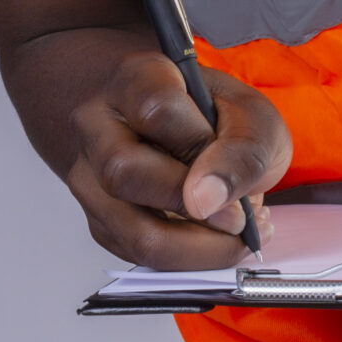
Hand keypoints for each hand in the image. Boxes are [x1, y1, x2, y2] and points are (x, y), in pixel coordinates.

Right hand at [65, 45, 292, 270]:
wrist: (182, 132)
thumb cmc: (215, 118)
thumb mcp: (251, 116)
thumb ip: (241, 150)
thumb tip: (205, 199)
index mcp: (137, 79)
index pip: (156, 109)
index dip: (199, 147)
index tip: (235, 173)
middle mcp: (99, 125)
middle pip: (124, 173)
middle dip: (191, 208)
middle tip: (240, 220)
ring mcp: (90, 176)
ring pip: (129, 229)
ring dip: (194, 249)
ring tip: (235, 238)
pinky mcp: (99, 221)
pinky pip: (137, 256)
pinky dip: (185, 261)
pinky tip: (215, 242)